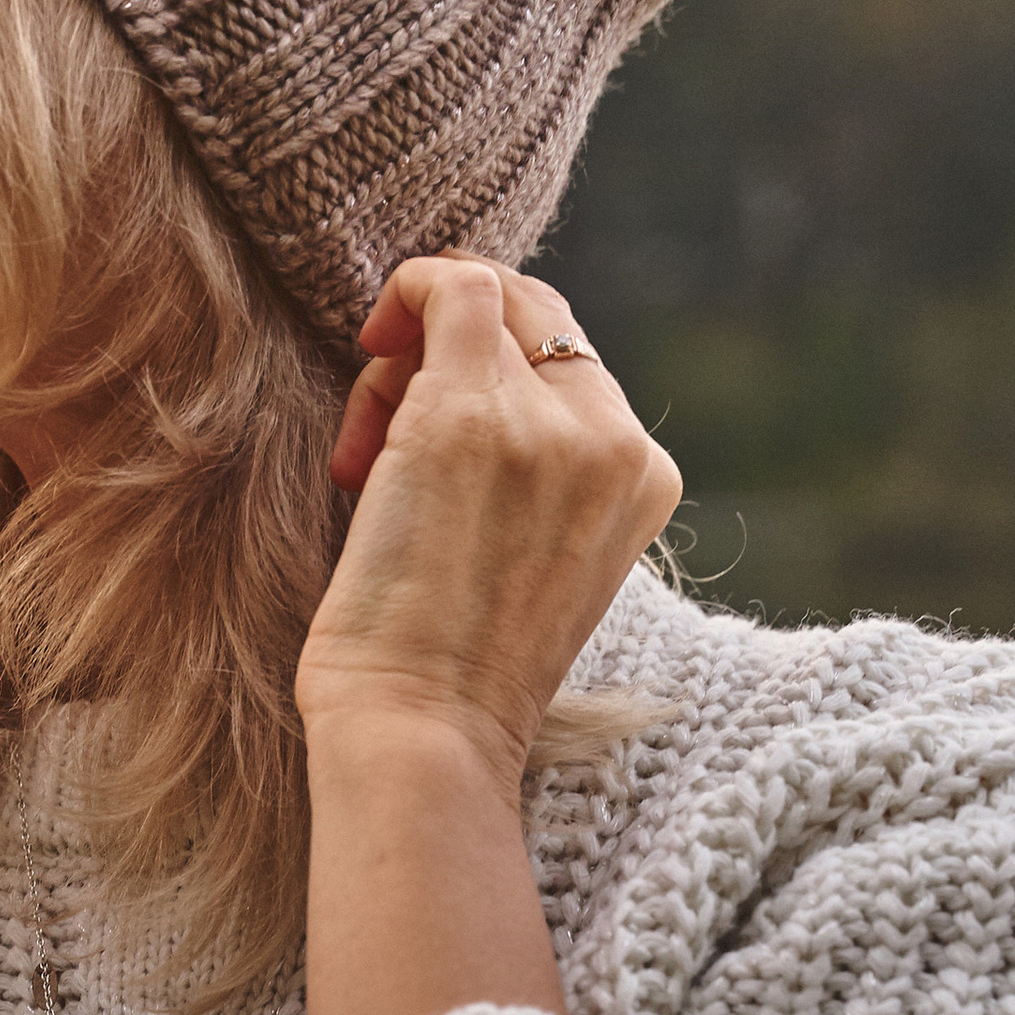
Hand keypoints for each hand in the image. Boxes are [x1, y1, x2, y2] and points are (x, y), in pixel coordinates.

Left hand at [297, 259, 677, 784]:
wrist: (426, 730)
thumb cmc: (452, 667)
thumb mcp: (536, 555)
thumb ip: (539, 470)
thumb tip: (461, 377)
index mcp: (646, 479)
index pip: (575, 366)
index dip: (495, 375)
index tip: (424, 437)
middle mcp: (614, 442)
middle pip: (538, 321)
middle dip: (452, 355)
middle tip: (387, 438)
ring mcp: (548, 425)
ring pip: (485, 308)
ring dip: (408, 360)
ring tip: (368, 455)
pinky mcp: (472, 414)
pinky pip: (452, 284)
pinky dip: (404, 291)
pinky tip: (369, 344)